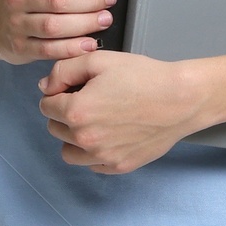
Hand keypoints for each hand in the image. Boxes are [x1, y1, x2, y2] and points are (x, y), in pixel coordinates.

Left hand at [38, 50, 205, 172]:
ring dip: (74, 137)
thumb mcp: (100, 60)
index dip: (58, 93)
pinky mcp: (119, 165)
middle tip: (88, 101)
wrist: (181, 99)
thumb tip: (45, 87)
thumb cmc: (145, 78)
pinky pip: (92, 164)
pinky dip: (93, 153)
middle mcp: (85, 138)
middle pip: (55, 128)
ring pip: (68, 152)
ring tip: (94, 121)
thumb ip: (63, 71)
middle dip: (64, 114)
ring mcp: (102, 155)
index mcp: (76, 111)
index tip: (74, 88)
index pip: (46, 106)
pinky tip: (108, 135)